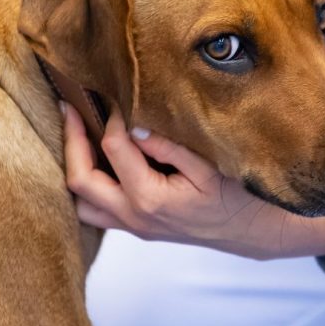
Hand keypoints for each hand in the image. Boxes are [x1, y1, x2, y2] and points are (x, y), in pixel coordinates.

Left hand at [63, 104, 324, 259]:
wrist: (255, 231)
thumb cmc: (238, 195)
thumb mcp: (210, 165)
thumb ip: (169, 145)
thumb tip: (135, 125)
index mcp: (151, 198)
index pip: (114, 148)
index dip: (111, 116)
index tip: (116, 93)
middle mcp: (135, 216)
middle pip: (80, 180)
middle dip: (71, 139)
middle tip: (69, 105)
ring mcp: (134, 226)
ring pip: (82, 203)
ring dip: (76, 166)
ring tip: (79, 132)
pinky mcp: (138, 227)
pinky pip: (98, 211)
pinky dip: (90, 185)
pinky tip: (98, 158)